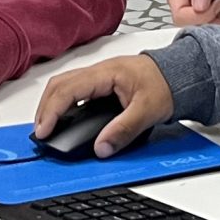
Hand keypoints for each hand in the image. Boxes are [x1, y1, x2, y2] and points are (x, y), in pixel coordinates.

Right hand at [32, 53, 174, 156]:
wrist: (178, 73)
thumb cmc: (165, 84)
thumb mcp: (148, 111)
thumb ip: (124, 130)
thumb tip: (102, 148)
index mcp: (106, 73)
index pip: (68, 89)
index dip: (52, 111)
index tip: (44, 130)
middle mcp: (98, 72)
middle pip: (59, 85)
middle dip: (45, 108)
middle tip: (41, 133)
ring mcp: (98, 77)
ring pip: (64, 86)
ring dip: (51, 105)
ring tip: (47, 127)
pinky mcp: (100, 84)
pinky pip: (74, 91)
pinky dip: (62, 104)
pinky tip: (63, 118)